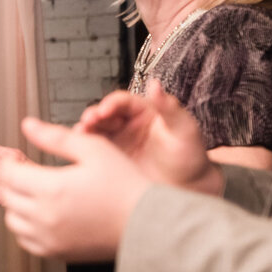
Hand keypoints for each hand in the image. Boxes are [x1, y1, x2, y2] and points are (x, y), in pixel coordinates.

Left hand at [0, 117, 149, 261]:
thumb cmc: (125, 185)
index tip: (18, 159)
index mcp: (51, 188)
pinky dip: (27, 226)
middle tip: (28, 174)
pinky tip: (43, 214)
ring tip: (36, 193)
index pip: (9, 173)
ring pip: (12, 219)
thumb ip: (55, 137)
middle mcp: (45, 216)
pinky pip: (25, 239)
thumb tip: (28, 125)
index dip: (11, 162)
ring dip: (17, 204)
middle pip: (7, 195)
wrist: (146, 224)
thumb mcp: (94, 149)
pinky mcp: (55, 253)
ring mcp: (48, 238)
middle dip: (13, 182)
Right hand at [77, 80, 221, 194]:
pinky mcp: (111, 159)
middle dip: (95, 115)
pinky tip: (80, 147)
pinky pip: (95, 149)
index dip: (112, 103)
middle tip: (89, 120)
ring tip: (81, 132)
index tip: (105, 110)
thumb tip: (155, 83)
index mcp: (145, 111)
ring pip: (97, 130)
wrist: (188, 189)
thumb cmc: (191, 157)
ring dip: (87, 129)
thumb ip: (169, 107)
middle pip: (105, 114)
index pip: (123, 101)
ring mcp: (118, 141)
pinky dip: (86, 146)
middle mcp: (128, 124)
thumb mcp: (184, 129)